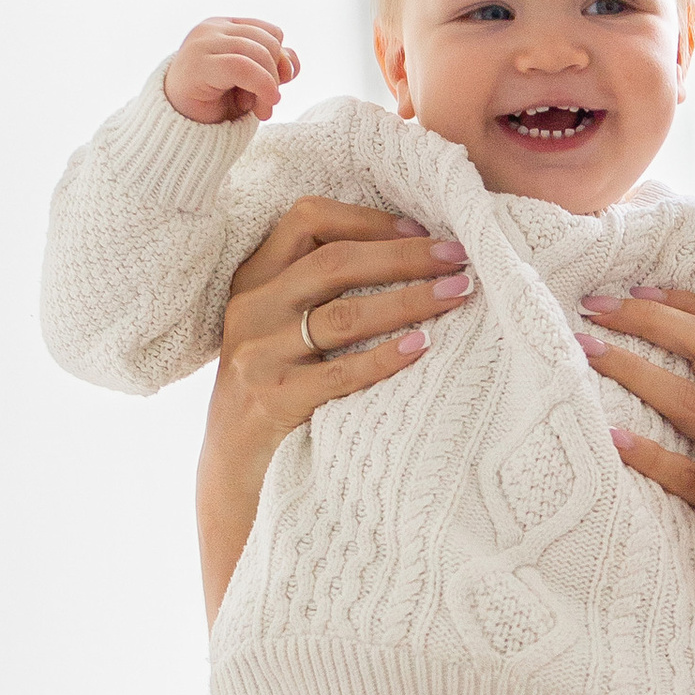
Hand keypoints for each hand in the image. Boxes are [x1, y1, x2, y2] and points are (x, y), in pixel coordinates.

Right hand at [166, 17, 300, 126]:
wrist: (177, 127)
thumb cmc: (214, 104)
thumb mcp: (252, 84)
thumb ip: (274, 68)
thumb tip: (291, 63)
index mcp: (226, 27)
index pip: (271, 33)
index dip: (281, 61)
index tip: (275, 90)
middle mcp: (213, 28)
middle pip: (268, 42)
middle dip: (276, 76)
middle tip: (267, 106)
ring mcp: (203, 42)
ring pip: (258, 53)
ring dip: (268, 88)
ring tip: (261, 112)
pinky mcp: (198, 62)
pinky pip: (242, 66)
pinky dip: (261, 87)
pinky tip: (261, 110)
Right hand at [197, 200, 472, 621]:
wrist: (235, 476)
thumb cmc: (276, 394)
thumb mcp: (281, 331)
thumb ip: (319, 292)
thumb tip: (413, 250)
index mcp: (254, 280)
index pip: (307, 219)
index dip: (367, 218)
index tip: (422, 228)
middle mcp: (250, 310)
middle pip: (334, 261)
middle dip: (404, 255)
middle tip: (459, 257)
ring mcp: (256, 356)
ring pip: (342, 314)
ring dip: (408, 300)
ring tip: (458, 294)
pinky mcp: (271, 403)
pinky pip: (339, 373)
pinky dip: (385, 357)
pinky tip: (424, 347)